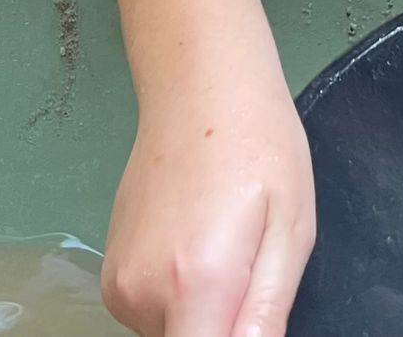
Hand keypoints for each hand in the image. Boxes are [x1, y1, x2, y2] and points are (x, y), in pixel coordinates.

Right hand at [100, 68, 314, 336]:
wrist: (199, 90)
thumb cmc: (259, 147)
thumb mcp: (292, 232)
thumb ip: (267, 314)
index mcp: (195, 284)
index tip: (250, 316)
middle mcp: (142, 293)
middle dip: (224, 328)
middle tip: (252, 271)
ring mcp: (118, 285)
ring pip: (173, 334)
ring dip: (204, 316)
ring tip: (228, 251)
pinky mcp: (110, 275)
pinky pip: (153, 315)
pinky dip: (179, 301)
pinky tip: (199, 248)